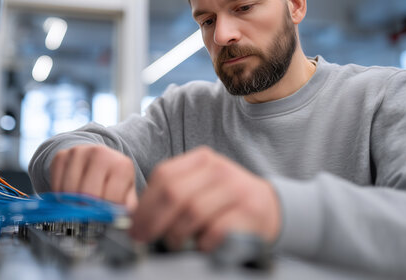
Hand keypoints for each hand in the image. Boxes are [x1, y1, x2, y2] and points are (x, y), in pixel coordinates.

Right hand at [50, 144, 137, 209]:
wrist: (97, 159)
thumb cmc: (113, 182)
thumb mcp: (125, 194)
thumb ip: (125, 210)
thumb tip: (118, 224)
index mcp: (122, 165)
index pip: (111, 198)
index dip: (106, 213)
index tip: (103, 217)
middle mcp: (101, 153)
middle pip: (88, 194)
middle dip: (87, 210)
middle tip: (87, 216)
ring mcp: (79, 152)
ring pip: (69, 191)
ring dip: (71, 204)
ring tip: (79, 206)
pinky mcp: (62, 155)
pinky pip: (56, 185)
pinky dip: (60, 197)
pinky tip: (69, 196)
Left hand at [129, 146, 280, 250]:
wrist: (272, 208)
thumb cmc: (227, 202)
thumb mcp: (202, 186)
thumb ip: (174, 193)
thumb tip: (137, 218)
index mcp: (202, 160)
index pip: (163, 175)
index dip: (144, 203)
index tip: (134, 225)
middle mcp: (218, 170)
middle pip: (174, 193)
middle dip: (153, 221)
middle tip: (144, 239)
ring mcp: (235, 189)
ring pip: (192, 212)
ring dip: (176, 235)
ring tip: (175, 244)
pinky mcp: (249, 211)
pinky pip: (215, 230)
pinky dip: (202, 243)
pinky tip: (201, 246)